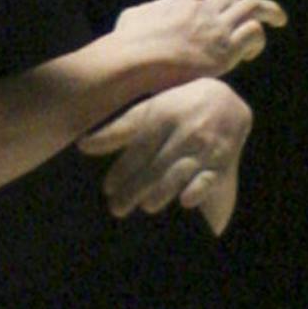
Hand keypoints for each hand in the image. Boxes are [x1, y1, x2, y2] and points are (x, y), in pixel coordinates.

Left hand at [78, 77, 252, 235]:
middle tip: (117, 209)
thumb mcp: (148, 111)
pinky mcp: (223, 162)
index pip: (138, 148)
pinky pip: (211, 177)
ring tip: (146, 206)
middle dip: (135, 189)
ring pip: (180, 172)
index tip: (108, 189)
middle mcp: (184, 130)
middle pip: (155, 165)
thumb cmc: (176, 107)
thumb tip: (82, 146)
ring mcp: (205, 146)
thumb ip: (118, 130)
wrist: (225, 99)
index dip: (122, 170)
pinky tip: (186, 201)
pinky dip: (199, 189)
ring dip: (162, 191)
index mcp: (162, 115)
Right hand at [113, 0, 285, 80]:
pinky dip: (257, 38)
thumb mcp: (129, 19)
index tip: (207, 12)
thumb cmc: (127, 45)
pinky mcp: (226, 48)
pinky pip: (253, 32)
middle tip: (248, 13)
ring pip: (250, 7)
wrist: (136, 59)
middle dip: (237, 5)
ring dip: (267, 10)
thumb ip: (141, 13)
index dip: (204, 3)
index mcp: (178, 3)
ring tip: (279, 18)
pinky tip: (252, 52)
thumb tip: (137, 15)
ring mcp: (215, 27)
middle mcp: (200, 10)